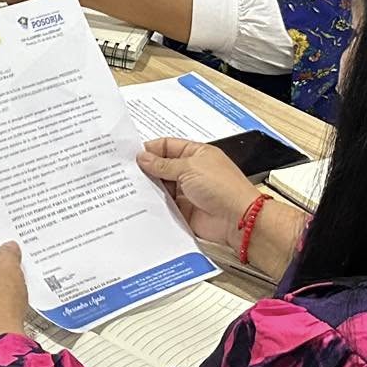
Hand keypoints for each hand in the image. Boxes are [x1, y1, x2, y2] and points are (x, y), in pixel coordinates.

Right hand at [136, 139, 261, 244]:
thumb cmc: (225, 189)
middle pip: (162, 167)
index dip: (151, 149)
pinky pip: (165, 205)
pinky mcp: (184, 210)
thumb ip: (163, 164)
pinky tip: (143, 203)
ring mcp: (188, 191)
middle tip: (129, 172)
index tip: (132, 155)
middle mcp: (192, 171)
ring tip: (133, 187)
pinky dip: (155, 205)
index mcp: (196, 154)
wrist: (238, 220)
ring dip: (151, 188)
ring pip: (162, 187)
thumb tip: (144, 158)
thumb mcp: (189, 168)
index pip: (168, 146)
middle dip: (147, 169)